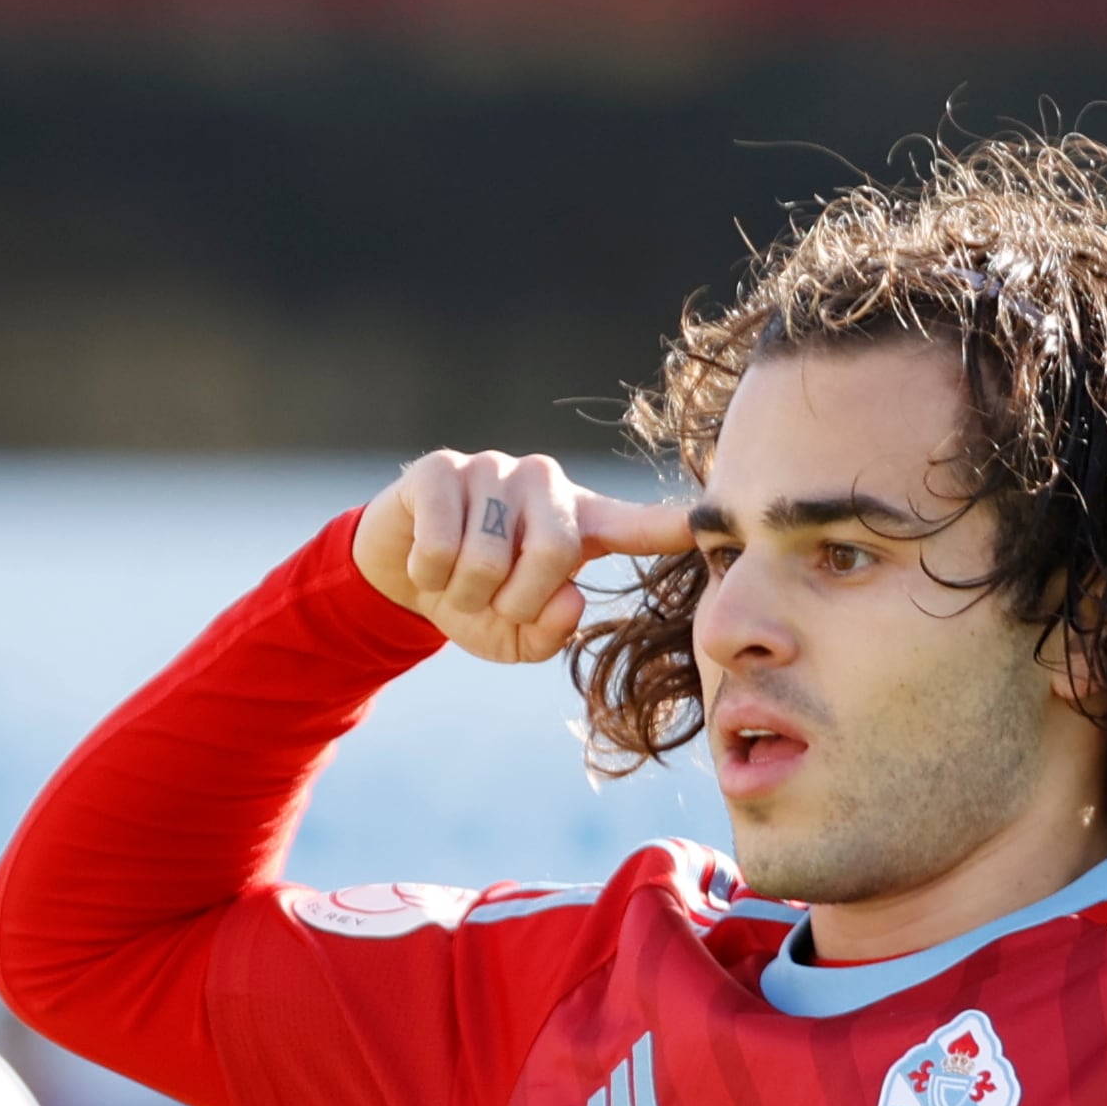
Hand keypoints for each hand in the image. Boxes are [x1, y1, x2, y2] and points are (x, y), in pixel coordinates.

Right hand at [354, 449, 689, 664]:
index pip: (634, 524)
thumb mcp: (512, 637)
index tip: (708, 522)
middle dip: (514, 602)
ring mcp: (494, 468)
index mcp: (577, 523)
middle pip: (557, 553)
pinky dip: (428, 576)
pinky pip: (442, 544)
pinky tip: (424, 564)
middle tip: (489, 604)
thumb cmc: (470, 601)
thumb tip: (569, 598)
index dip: (670, 526)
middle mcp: (545, 484)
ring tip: (454, 583)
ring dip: (462, 594)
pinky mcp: (441, 468)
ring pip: (489, 558)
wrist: (398, 576)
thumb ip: (549, 633)